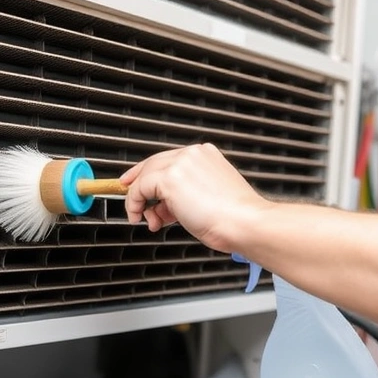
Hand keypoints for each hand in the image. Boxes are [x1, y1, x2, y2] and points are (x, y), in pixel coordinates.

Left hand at [120, 143, 269, 252]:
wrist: (243, 223)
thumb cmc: (233, 218)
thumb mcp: (205, 200)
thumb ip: (181, 197)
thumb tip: (161, 208)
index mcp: (206, 155)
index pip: (170, 160)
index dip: (151, 175)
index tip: (140, 187)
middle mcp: (193, 154)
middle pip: (153, 164)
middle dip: (140, 187)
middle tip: (135, 206)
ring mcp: (180, 163)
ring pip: (145, 175)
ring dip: (139, 200)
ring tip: (148, 220)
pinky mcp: (169, 177)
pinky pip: (139, 188)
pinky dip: (134, 203)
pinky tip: (139, 217)